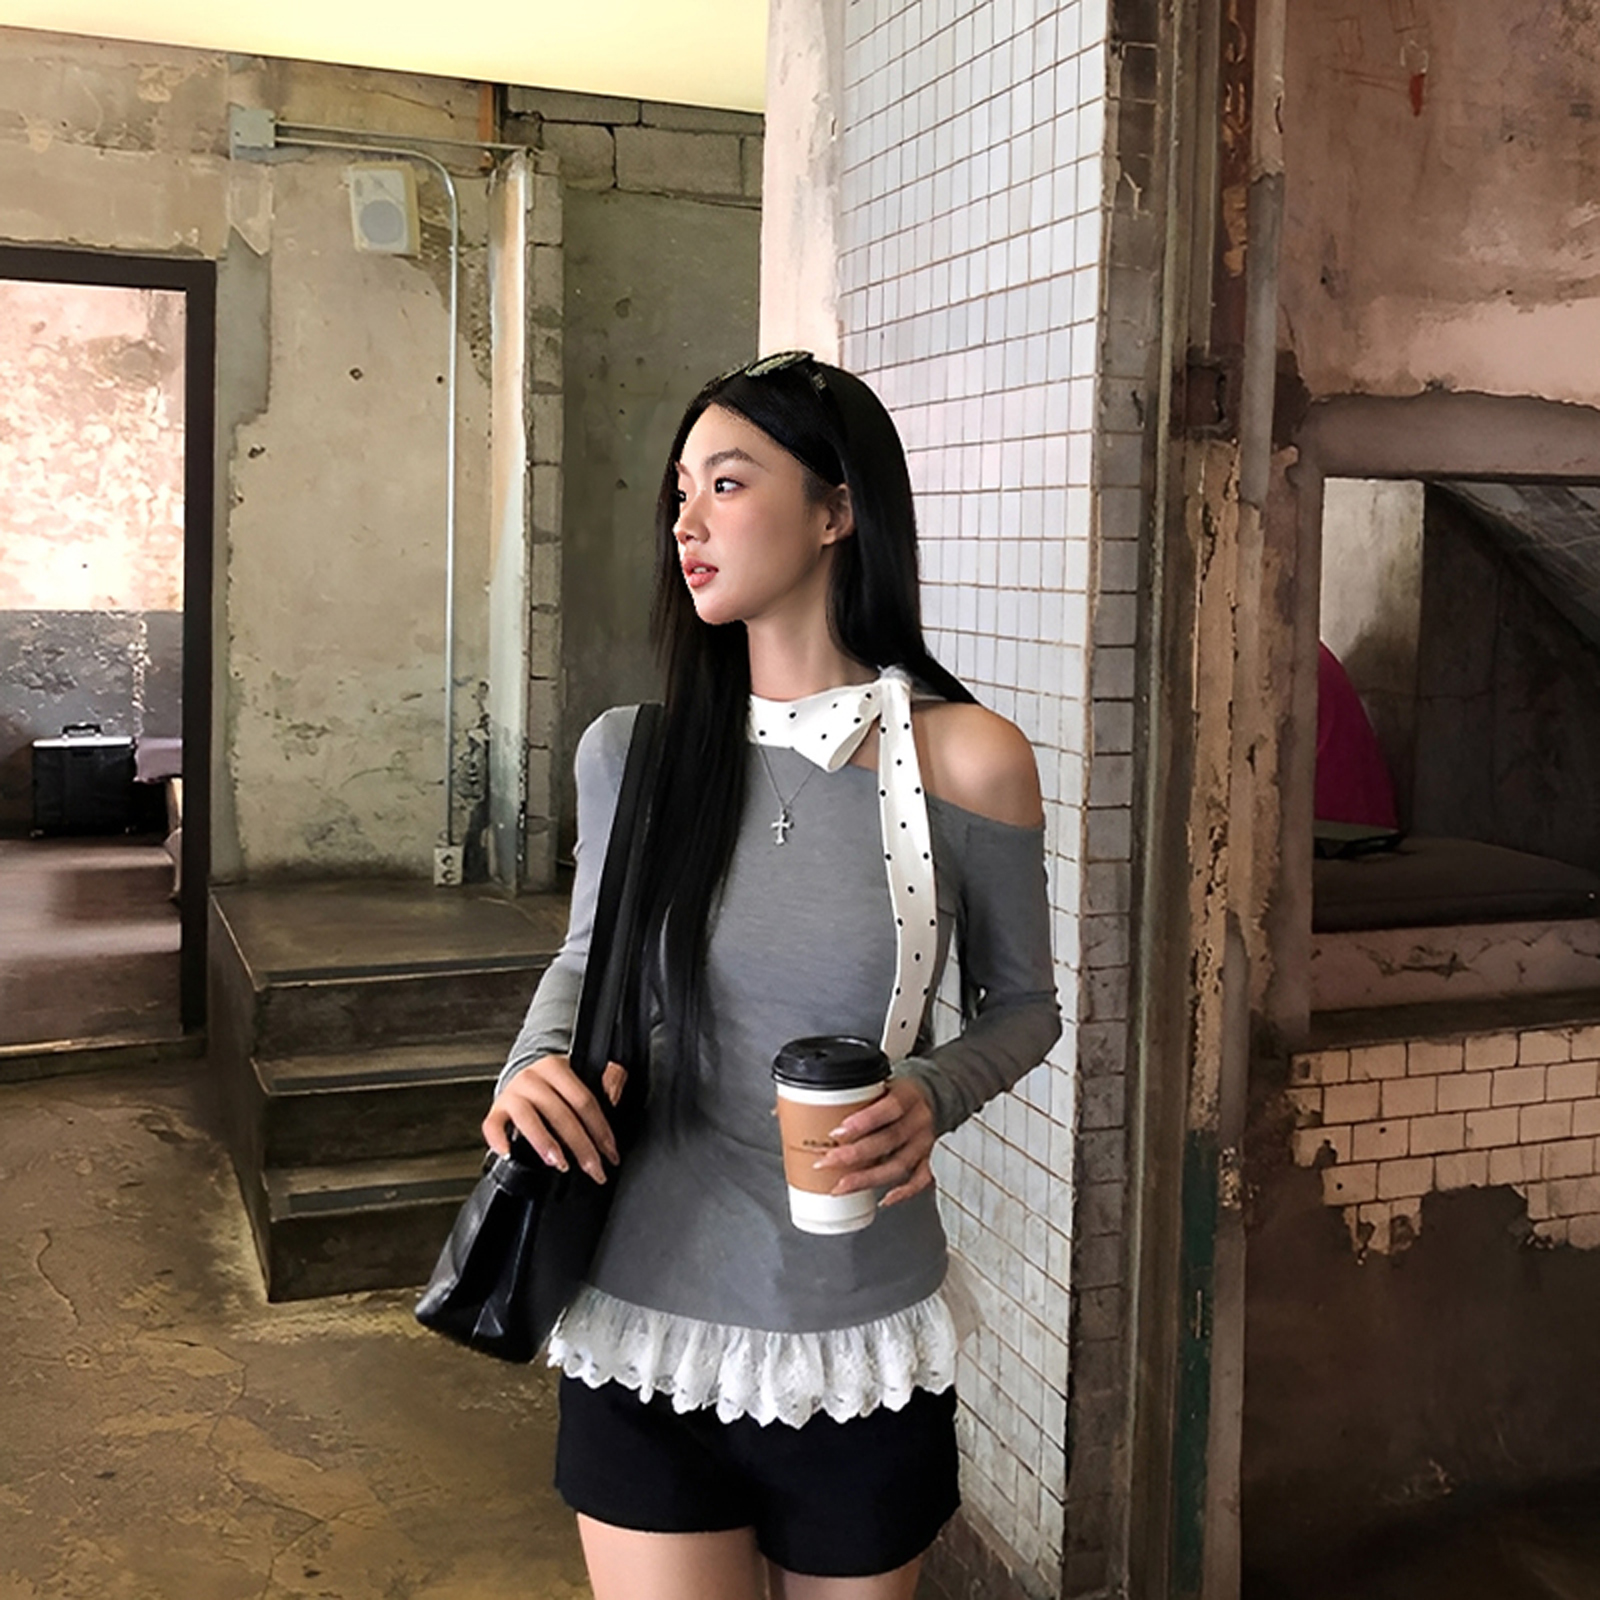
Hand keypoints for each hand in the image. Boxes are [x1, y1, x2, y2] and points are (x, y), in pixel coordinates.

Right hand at [481, 1056, 626, 1183]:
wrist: (525, 1080)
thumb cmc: (558, 1087)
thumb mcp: (585, 1075)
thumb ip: (607, 1080)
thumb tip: (615, 1094)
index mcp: (557, 1067)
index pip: (584, 1100)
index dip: (600, 1129)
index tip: (610, 1152)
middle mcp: (532, 1078)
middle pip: (560, 1114)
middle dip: (581, 1146)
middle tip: (593, 1168)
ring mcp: (512, 1093)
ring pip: (528, 1119)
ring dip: (546, 1143)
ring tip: (560, 1163)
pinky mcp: (496, 1109)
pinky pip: (492, 1126)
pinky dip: (498, 1140)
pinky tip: (509, 1155)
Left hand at [811, 1078, 936, 1206]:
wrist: (933, 1096)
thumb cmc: (898, 1093)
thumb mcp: (881, 1084)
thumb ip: (857, 1096)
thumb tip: (811, 1108)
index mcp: (908, 1095)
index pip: (889, 1108)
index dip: (864, 1121)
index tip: (837, 1132)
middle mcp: (919, 1120)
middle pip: (888, 1140)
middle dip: (854, 1154)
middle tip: (826, 1161)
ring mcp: (925, 1142)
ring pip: (899, 1164)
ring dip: (868, 1177)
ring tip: (841, 1186)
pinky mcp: (930, 1159)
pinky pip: (920, 1180)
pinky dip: (904, 1192)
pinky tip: (884, 1199)